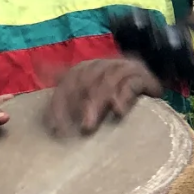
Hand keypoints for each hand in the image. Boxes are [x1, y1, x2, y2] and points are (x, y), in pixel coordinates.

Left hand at [46, 55, 163, 135]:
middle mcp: (104, 64)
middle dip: (76, 105)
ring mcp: (125, 67)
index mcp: (88, 67)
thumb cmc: (117, 95)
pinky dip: (124, 96)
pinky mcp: (144, 76)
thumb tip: (42, 76)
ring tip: (89, 126)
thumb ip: (70, 87)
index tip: (54, 126)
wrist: (152, 88)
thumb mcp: (92, 92)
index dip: (59, 102)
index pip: (67, 79)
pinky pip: (131, 83)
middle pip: (85, 79)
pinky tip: (118, 111)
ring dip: (96, 104)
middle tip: (70, 129)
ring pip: (106, 81)